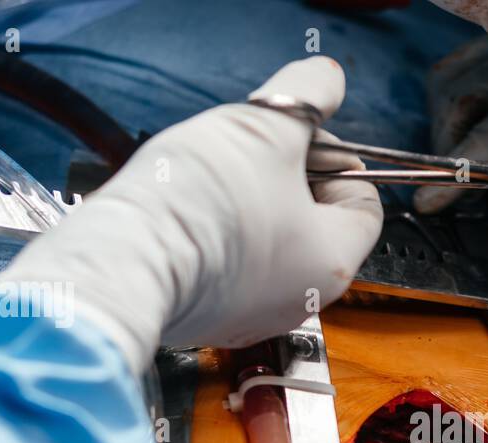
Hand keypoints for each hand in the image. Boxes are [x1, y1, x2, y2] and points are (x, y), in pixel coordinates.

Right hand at [1, 57, 381, 371]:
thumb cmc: (200, 204)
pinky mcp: (208, 317)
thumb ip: (307, 97)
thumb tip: (327, 81)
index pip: (364, 200)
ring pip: (269, 240)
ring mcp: (253, 315)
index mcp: (334, 262)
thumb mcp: (265, 127)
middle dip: (287, 176)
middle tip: (249, 153)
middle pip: (315, 220)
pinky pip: (227, 264)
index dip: (333, 155)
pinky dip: (216, 234)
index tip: (294, 137)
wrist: (124, 261)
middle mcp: (301, 300)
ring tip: (213, 181)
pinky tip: (189, 214)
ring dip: (249, 202)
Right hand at [413, 35, 487, 232]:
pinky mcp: (471, 51)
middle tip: (466, 190)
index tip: (428, 201)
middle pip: (460, 109)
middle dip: (451, 157)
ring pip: (444, 98)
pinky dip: (445, 119)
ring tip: (472, 162)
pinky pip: (441, 86)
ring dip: (447, 140)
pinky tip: (468, 134)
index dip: (464, 165)